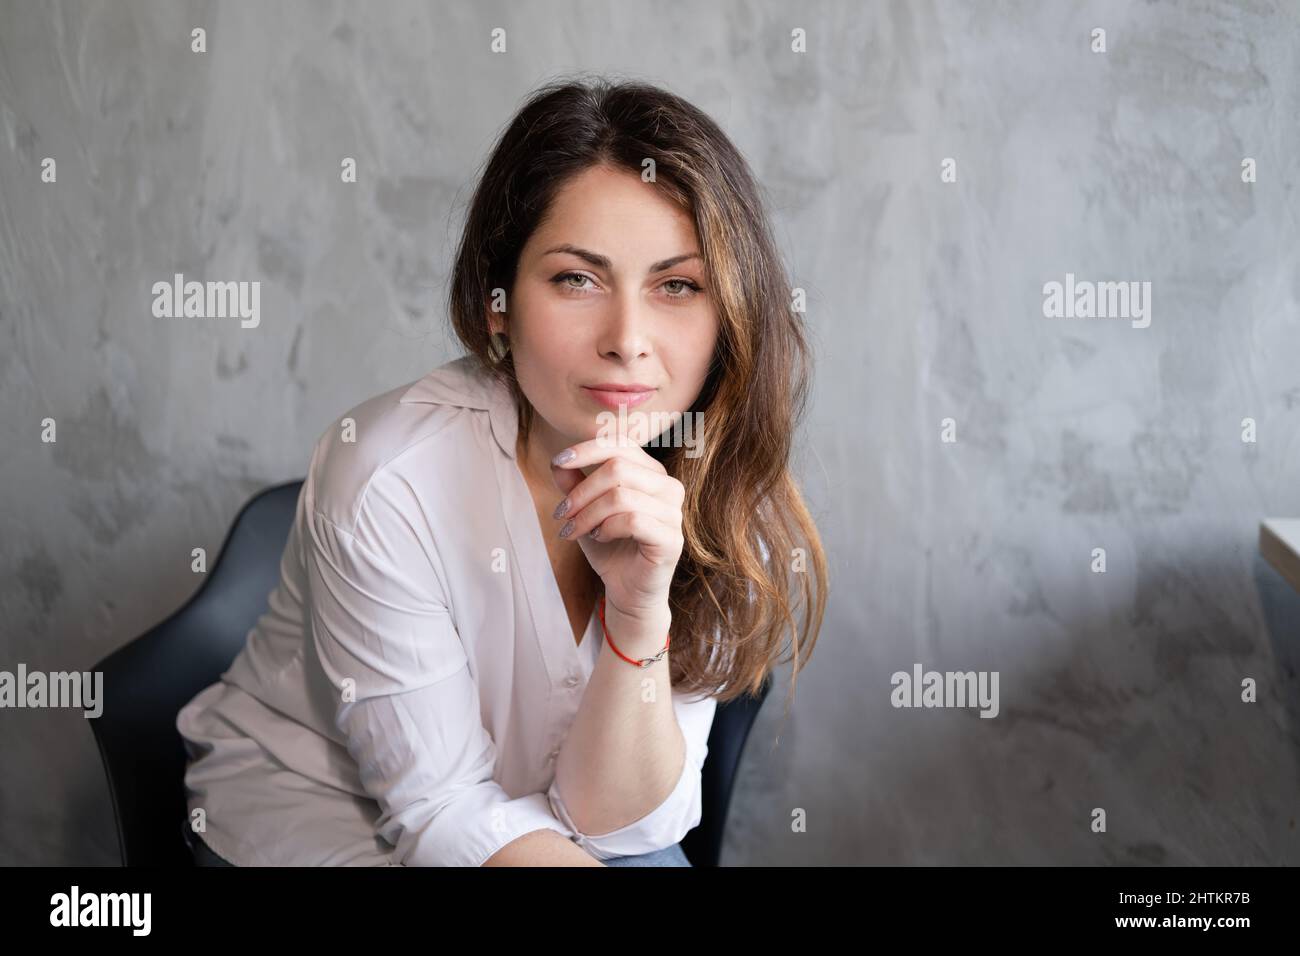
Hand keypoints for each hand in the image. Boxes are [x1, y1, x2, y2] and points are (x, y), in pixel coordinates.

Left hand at [550, 428, 685, 621]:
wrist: (626, 589)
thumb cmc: (609, 545)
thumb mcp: (585, 510)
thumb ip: (574, 484)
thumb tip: (558, 462)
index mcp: (651, 472)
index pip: (621, 445)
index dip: (587, 449)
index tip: (558, 462)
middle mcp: (668, 487)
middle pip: (618, 468)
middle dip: (581, 491)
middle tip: (561, 513)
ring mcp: (673, 513)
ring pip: (621, 496)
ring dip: (587, 514)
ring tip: (572, 530)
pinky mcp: (671, 539)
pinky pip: (633, 521)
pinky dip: (606, 528)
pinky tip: (597, 537)